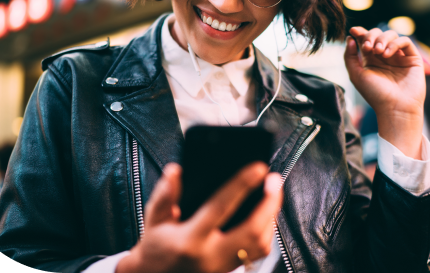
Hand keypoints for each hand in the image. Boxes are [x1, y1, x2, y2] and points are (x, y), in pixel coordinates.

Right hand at [116, 162, 282, 272]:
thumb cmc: (155, 247)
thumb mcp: (154, 219)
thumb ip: (165, 194)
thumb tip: (175, 170)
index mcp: (190, 240)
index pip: (220, 208)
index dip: (241, 185)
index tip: (258, 168)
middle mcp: (210, 256)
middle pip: (252, 230)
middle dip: (269, 203)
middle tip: (275, 180)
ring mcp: (223, 266)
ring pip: (260, 244)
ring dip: (271, 216)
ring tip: (273, 193)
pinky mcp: (231, 270)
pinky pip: (258, 253)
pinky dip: (267, 231)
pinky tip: (266, 214)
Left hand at [344, 27, 424, 158]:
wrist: (395, 107)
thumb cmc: (375, 94)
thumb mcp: (356, 75)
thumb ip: (349, 57)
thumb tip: (350, 38)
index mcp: (371, 60)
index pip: (366, 40)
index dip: (360, 33)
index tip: (353, 31)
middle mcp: (384, 56)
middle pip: (378, 34)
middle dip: (370, 36)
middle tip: (367, 47)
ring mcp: (399, 56)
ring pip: (391, 35)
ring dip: (382, 39)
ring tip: (378, 52)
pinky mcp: (412, 58)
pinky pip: (405, 41)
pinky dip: (394, 44)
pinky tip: (387, 54)